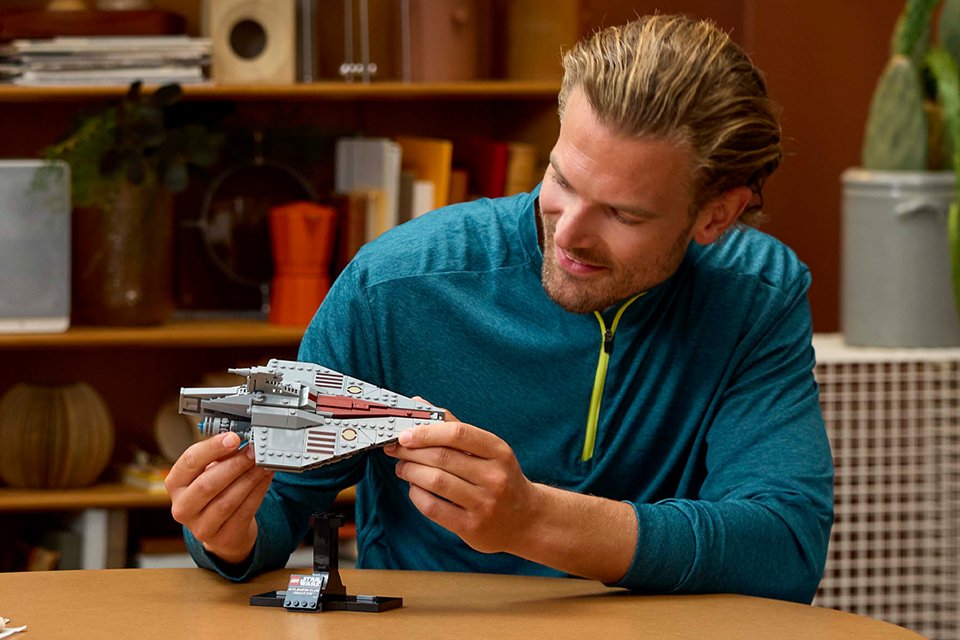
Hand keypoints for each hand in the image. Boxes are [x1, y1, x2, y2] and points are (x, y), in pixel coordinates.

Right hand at [165, 432, 273, 563]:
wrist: (222, 529)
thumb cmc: (214, 493)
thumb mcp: (208, 472)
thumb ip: (219, 456)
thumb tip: (238, 439)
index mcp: (175, 484)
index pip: (189, 462)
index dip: (213, 448)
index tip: (234, 438)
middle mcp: (182, 507)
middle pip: (208, 484)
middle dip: (235, 465)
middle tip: (253, 451)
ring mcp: (201, 527)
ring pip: (227, 500)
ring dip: (249, 478)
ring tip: (262, 464)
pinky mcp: (222, 538)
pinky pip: (243, 512)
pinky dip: (258, 492)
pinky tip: (265, 478)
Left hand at [383, 409, 540, 554]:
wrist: (525, 519)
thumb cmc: (500, 477)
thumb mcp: (488, 450)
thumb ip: (453, 426)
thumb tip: (418, 404)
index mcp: (499, 451)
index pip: (458, 434)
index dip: (427, 431)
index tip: (405, 433)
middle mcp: (494, 477)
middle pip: (442, 458)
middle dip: (411, 452)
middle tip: (396, 449)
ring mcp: (484, 503)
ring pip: (435, 481)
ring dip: (410, 472)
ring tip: (402, 468)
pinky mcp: (471, 527)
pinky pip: (433, 507)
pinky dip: (416, 494)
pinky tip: (415, 488)